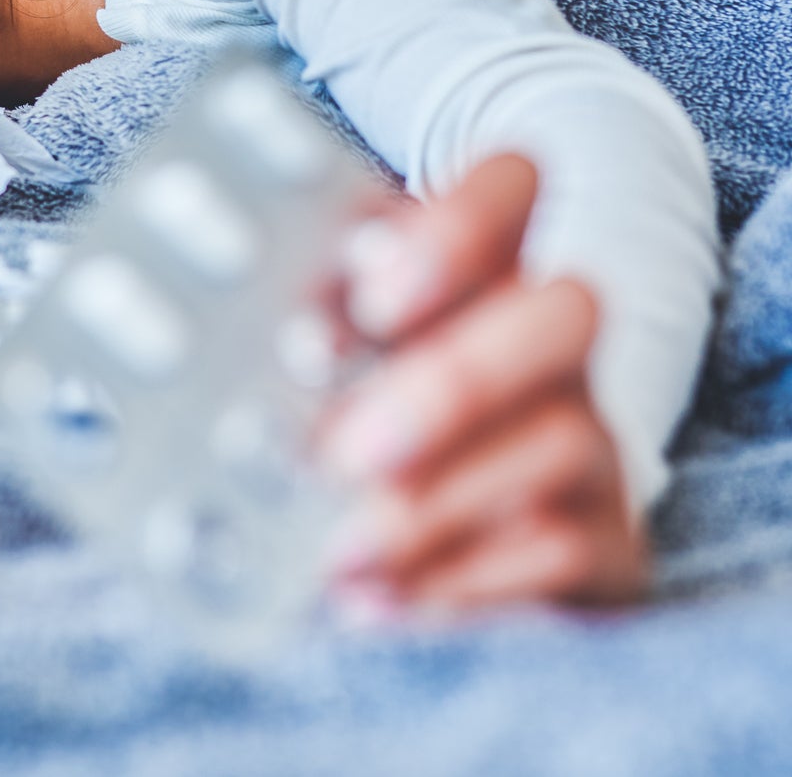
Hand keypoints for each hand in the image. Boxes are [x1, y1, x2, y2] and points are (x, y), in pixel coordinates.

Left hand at [317, 153, 645, 613]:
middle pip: (569, 308)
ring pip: (567, 437)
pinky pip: (563, 553)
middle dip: (457, 379)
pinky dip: (464, 583)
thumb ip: (285, 338)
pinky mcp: (606, 550)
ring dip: (439, 500)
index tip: (375, 296)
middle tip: (345, 453)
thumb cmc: (357, 443)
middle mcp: (552, 349)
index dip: (461, 224)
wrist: (462, 571)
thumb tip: (186, 331)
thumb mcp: (319, 375)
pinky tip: (379, 605)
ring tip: (338, 553)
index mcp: (478, 277)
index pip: (512, 185)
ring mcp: (593, 446)